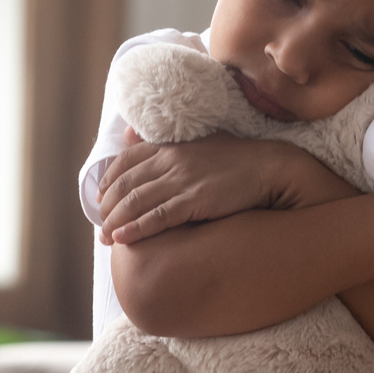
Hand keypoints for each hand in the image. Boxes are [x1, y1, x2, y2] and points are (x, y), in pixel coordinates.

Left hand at [98, 132, 345, 244]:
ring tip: (106, 237)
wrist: (271, 167)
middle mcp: (172, 161)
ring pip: (135, 202)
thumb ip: (164, 142)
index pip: (125, 161)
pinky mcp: (196, 200)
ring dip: (115, 221)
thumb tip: (129, 134)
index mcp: (171, 147)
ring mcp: (183, 180)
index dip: (108, 181)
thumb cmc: (238, 158)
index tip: (101, 197)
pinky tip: (123, 238)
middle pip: (125, 184)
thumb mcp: (199, 141)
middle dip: (107, 206)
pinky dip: (136, 228)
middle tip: (101, 223)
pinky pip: (157, 217)